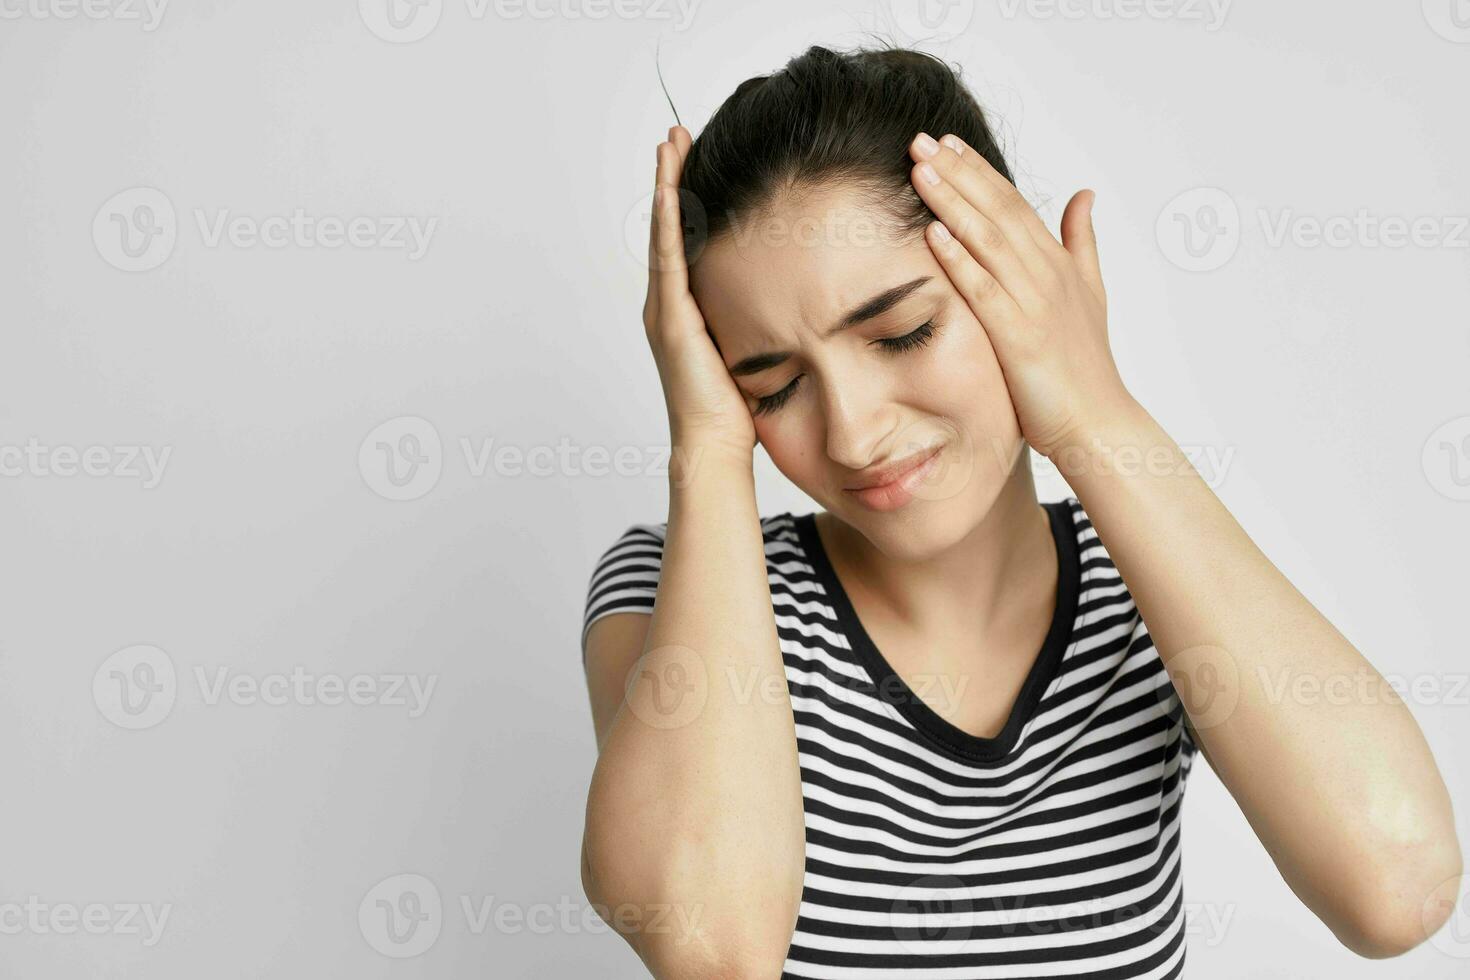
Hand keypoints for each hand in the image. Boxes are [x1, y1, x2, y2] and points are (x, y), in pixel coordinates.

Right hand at [644, 126, 755, 461]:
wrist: (714, 447)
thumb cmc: (737, 411)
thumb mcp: (753, 348)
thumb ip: (759, 317)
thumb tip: (794, 293)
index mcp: (685, 309)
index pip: (684, 240)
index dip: (686, 198)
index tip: (694, 159)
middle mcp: (668, 304)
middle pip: (667, 226)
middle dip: (671, 178)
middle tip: (675, 134)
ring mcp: (665, 310)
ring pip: (664, 233)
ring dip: (666, 185)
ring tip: (669, 143)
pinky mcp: (673, 319)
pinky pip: (670, 260)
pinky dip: (668, 222)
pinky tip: (671, 189)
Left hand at [906, 132, 1138, 458]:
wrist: (1099, 422)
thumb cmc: (1087, 366)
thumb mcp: (1090, 293)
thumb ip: (1082, 241)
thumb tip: (1084, 194)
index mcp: (1057, 262)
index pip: (1013, 204)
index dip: (979, 171)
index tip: (947, 143)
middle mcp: (1047, 273)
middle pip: (998, 210)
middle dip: (959, 172)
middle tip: (920, 140)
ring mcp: (1034, 302)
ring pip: (989, 240)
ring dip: (954, 202)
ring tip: (921, 170)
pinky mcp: (1019, 335)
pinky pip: (984, 290)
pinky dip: (960, 259)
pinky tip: (933, 235)